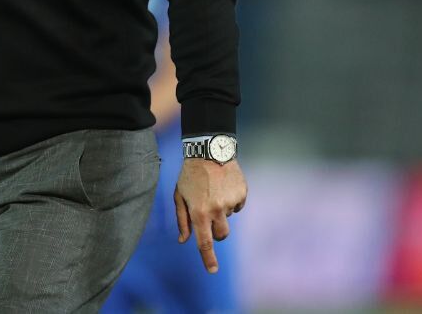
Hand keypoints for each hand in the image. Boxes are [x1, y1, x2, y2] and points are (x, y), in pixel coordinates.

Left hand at [174, 158, 246, 273]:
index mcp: (199, 212)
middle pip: (221, 235)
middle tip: (209, 214)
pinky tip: (223, 186)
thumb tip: (183, 240)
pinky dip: (231, 200)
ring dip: (222, 212)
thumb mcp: (179, 196)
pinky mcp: (241, 194)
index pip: (205, 243)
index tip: (213, 271)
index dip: (208, 259)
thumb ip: (182, 220)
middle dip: (216, 231)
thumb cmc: (190, 174)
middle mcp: (216, 210)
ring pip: (228, 218)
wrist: (209, 150)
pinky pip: (237, 205)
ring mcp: (230, 202)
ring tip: (214, 192)